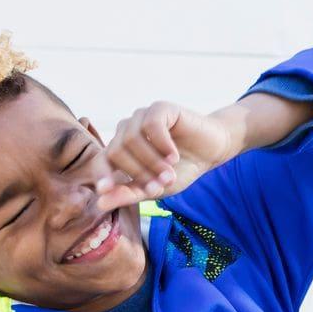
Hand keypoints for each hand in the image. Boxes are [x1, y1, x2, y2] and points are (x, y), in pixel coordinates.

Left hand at [93, 101, 242, 211]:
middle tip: (161, 185)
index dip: (101, 174)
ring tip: (170, 173)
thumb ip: (129, 194)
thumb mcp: (155, 188)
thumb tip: (100, 203)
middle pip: (116, 152)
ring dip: (152, 162)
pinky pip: (151, 126)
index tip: (104, 189)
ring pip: (131, 140)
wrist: (211, 151)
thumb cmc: (182, 169)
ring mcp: (141, 117)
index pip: (100, 161)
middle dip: (139, 173)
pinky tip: (174, 156)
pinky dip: (162, 145)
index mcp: (120, 150)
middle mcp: (126, 130)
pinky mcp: (159, 108)